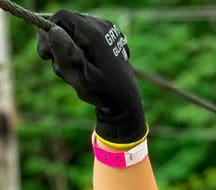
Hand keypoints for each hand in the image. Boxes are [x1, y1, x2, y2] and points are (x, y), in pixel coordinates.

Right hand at [37, 9, 146, 145]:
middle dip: (59, 45)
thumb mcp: (82, 78)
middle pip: (67, 23)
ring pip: (74, 31)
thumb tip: (53, 30)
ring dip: (69, 50)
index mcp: (95, 33)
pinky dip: (79, 50)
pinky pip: (84, 36)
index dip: (48, 33)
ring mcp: (107, 30)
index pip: (61, 17)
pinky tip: (85, 67)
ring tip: (77, 72)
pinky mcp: (107, 37)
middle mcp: (102, 26)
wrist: (126, 102)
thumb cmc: (104, 93)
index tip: (44, 56)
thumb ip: (67, 55)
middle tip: (61, 68)